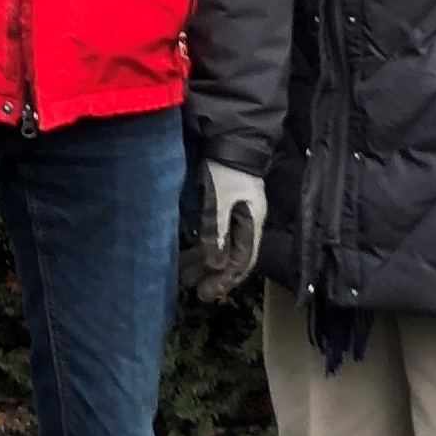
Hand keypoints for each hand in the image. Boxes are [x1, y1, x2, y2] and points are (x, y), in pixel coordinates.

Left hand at [181, 161, 267, 299]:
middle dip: (212, 275)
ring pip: (221, 247)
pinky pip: (215, 235)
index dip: (224, 280)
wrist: (230, 141)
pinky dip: (202, 246)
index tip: (206, 294)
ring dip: (204, 261)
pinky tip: (187, 253)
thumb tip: (215, 263)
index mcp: (252, 224)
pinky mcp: (225, 208)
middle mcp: (247, 223)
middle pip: (232, 257)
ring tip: (184, 275)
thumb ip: (217, 230)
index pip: (241, 261)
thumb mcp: (220, 200)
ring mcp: (237, 216)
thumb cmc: (226, 171)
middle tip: (192, 289)